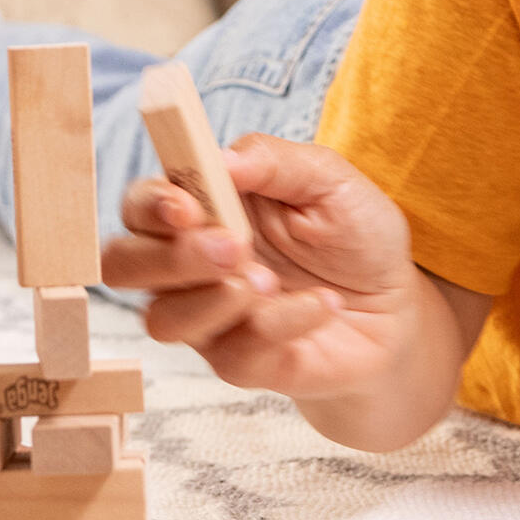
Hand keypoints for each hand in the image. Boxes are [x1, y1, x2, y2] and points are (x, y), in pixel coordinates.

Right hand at [101, 135, 426, 401]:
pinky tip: (322, 304)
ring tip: (271, 282)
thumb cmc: (353, 237)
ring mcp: (209, 318)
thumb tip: (223, 156)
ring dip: (214, 299)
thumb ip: (275, 162)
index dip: (150, 205)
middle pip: (123, 266)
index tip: (186, 206)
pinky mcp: (239, 362)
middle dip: (167, 257)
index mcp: (201, 209)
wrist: (396, 308)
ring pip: (163, 320)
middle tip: (233, 248)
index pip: (140, 206)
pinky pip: (233, 352)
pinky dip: (279, 324)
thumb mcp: (329, 182)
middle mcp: (189, 265)